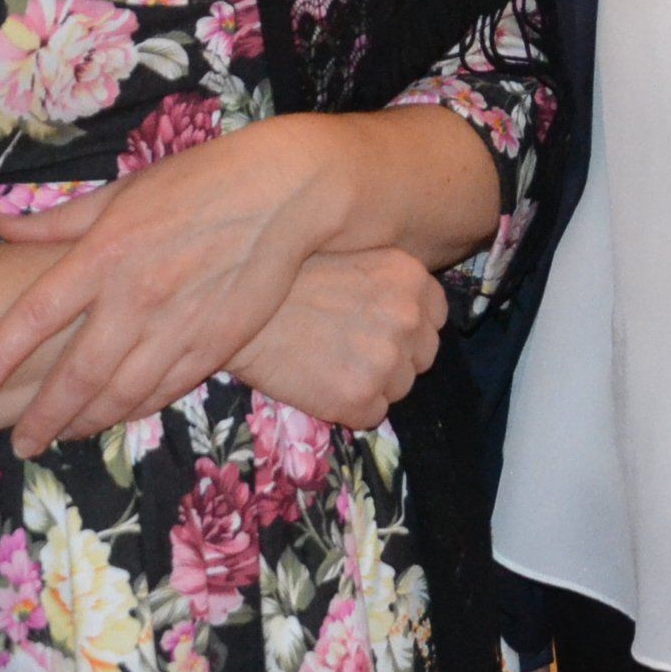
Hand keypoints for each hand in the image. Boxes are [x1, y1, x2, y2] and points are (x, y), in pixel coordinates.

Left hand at [0, 115, 358, 449]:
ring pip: (120, 393)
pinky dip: (135, 411)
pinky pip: (165, 390)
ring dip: (86, 422)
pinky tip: (117, 418)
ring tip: (62, 437)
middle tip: (21, 442)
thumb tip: (3, 226)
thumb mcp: (124, 191)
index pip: (34, 316)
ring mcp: (177, 325)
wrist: (285, 194)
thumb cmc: (200, 182)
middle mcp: (134, 296)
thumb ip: (61, 221)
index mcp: (104, 253)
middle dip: (42, 417)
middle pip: (75, 374)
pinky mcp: (215, 345)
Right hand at [224, 248, 445, 429]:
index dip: (406, 327)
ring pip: (398, 388)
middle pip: (422, 357)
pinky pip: (371, 415)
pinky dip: (348, 407)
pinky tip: (318, 383)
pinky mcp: (360, 397)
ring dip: (371, 383)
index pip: (434, 318)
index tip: (375, 327)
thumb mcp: (351, 256)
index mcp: (412, 277)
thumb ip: (389, 284)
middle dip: (393, 358)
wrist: (236, 310)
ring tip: (328, 363)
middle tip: (347, 348)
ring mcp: (387, 360)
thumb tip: (406, 313)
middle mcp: (409, 318)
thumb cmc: (285, 278)